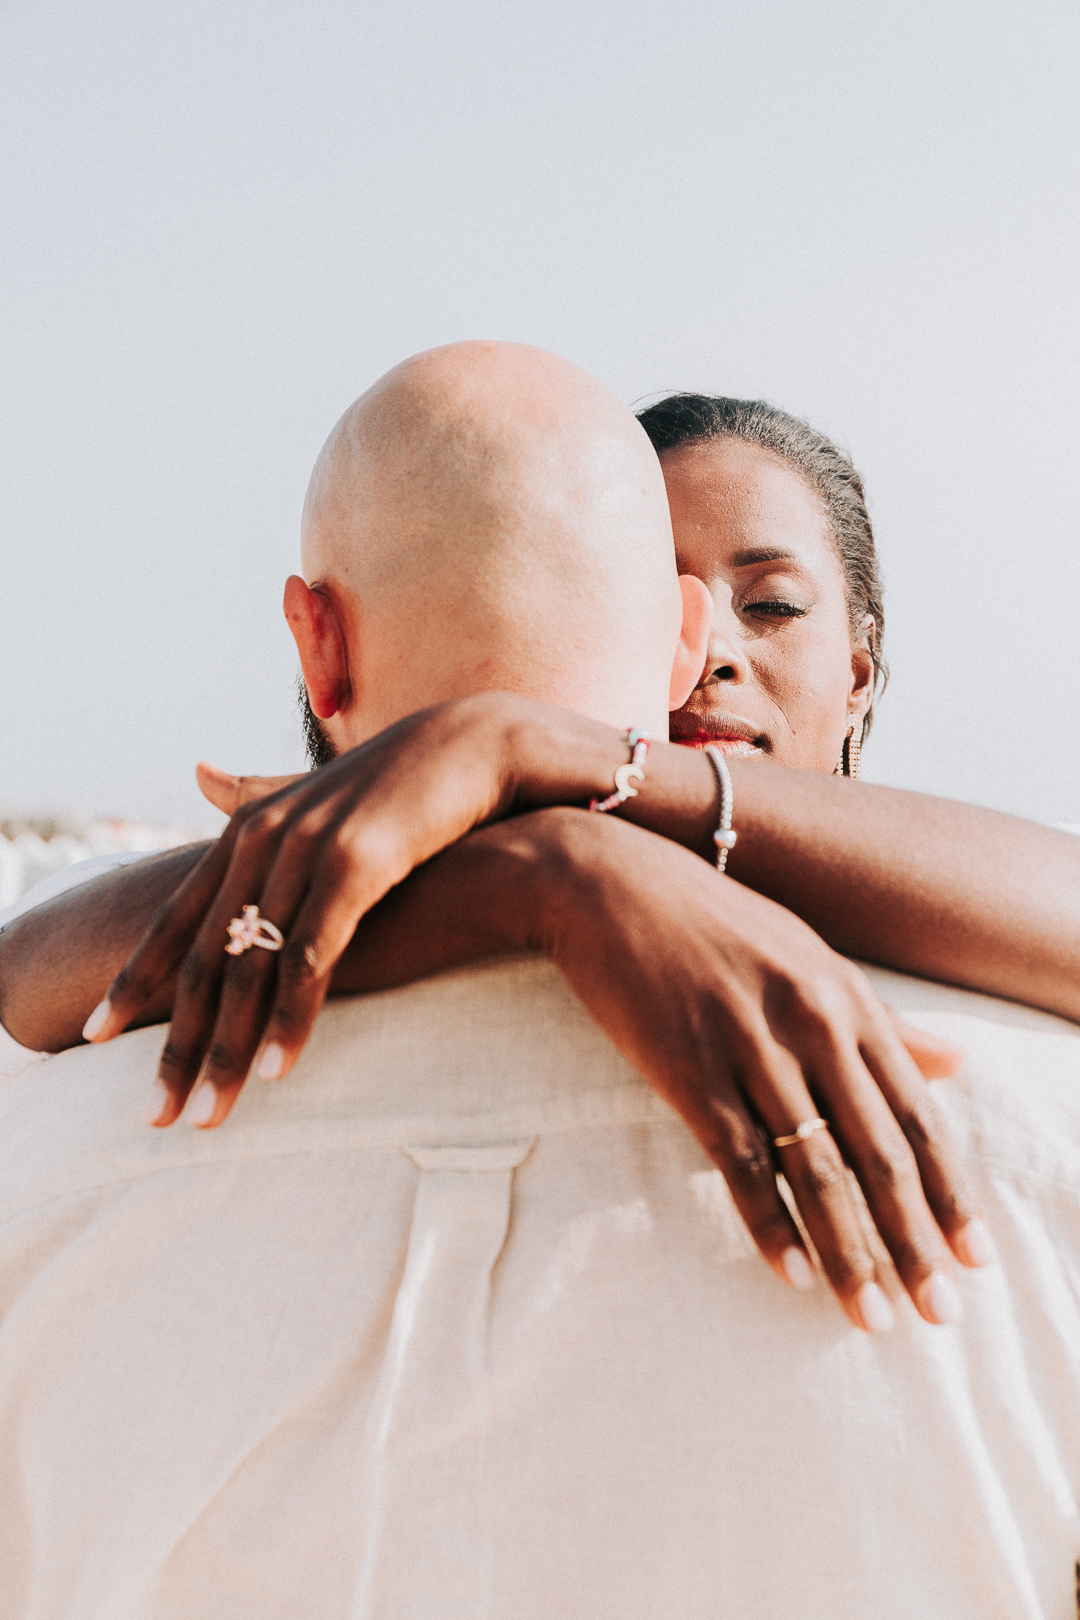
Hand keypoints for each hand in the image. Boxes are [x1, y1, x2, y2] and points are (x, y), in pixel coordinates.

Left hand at [87, 695, 589, 1124]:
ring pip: (250, 969)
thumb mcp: (314, 791)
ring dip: (228, 1050)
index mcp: (248, 828)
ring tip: (209, 1116)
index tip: (93, 1037)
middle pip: (204, 959)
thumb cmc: (401, 782)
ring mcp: (306, 850)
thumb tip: (199, 774)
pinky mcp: (355, 867)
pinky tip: (275, 1069)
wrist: (477, 747)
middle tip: (158, 1116)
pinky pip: (312, 958)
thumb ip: (255, 792)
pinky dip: (290, 1018)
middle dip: (178, 1044)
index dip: (134, 981)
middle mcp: (264, 838)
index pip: (174, 919)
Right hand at [514, 810, 988, 1332]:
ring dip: (848, 1251)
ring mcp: (749, 1046)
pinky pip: (739, 1162)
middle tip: (940, 1314)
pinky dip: (767, 1224)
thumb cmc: (711, 921)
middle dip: (913, 1240)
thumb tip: (955, 1063)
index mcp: (846, 997)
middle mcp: (810, 1023)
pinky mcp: (688, 1069)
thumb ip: (880, 1017)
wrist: (607, 883)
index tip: (975, 1257)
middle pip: (877, 1152)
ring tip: (871, 1317)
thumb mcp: (807, 956)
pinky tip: (791, 1274)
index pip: (916, 1114)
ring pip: (815, 1168)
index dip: (950, 1192)